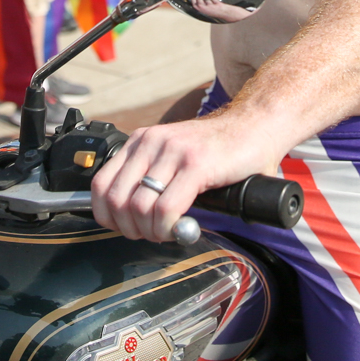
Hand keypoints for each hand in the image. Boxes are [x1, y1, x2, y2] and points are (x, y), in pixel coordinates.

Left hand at [91, 112, 283, 241]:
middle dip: (130, 229)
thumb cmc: (222, 148)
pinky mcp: (196, 164)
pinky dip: (168, 228)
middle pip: (116, 200)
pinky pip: (167, 208)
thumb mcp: (175, 155)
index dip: (108, 217)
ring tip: (167, 233)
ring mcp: (173, 151)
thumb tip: (131, 215)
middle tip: (151, 234)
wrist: (258, 126)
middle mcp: (152, 142)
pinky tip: (181, 229)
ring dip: (150, 232)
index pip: (101, 185)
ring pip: (139, 207)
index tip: (126, 228)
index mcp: (142, 141)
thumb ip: (154, 175)